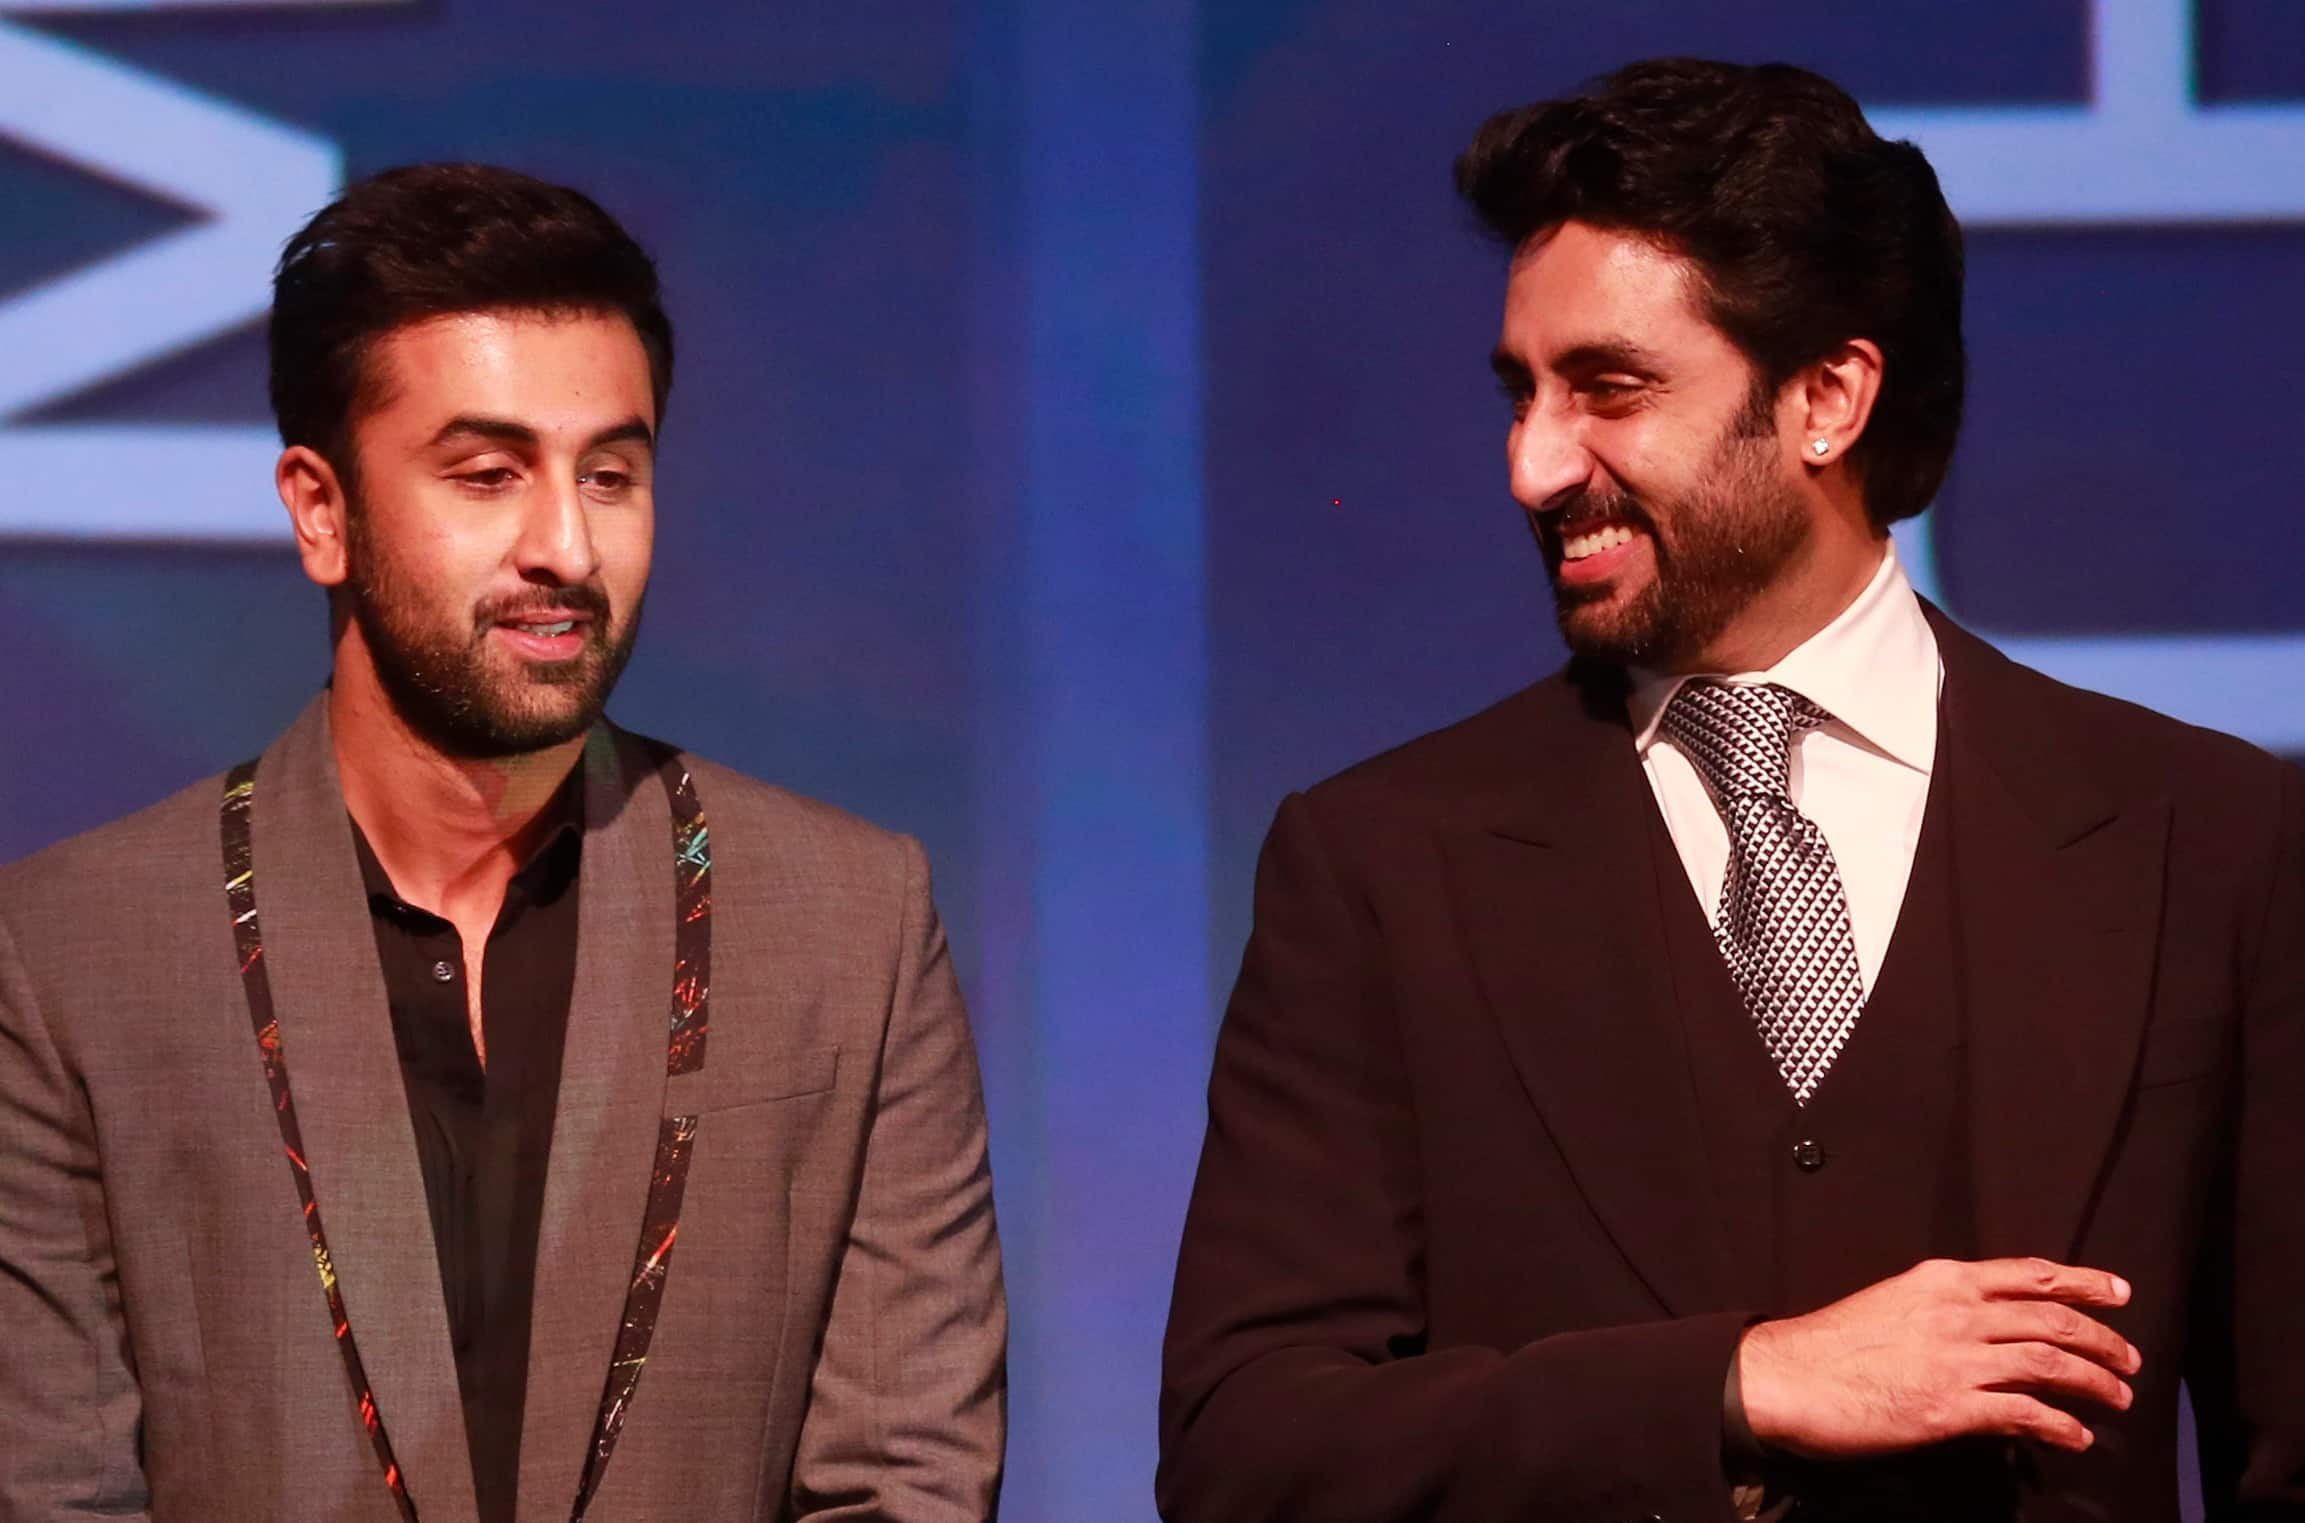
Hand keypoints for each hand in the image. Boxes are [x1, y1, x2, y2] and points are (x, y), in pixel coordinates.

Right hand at [1736, 1257, 2139, 1457]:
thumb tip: (1989, 1328)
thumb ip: (1945, 1308)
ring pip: (2051, 1363)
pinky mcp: (1951, 1408)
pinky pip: (2025, 1414)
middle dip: (2102, 1340)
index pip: (2030, 1274)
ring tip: (2117, 1398)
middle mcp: (1958, 1312)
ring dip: (2095, 1383)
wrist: (1789, 1376)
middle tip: (2128, 1360)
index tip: (2118, 1292)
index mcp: (1943, 1280)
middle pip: (2053, 1319)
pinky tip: (2077, 1437)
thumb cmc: (1833, 1341)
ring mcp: (1957, 1359)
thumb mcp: (1894, 1302)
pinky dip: (2061, 1426)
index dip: (2083, 1282)